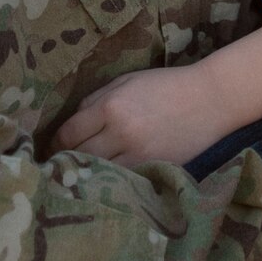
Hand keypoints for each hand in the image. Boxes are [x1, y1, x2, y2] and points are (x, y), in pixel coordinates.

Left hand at [54, 65, 223, 167]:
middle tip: (57, 165)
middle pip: (79, 155)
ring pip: (98, 172)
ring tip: (77, 175)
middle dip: (64, 160)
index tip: (50, 148)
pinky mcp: (154, 167)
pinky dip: (110, 179)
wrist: (210, 99)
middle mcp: (121, 132)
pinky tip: (104, 179)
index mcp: (111, 106)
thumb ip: (96, 99)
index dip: (54, 143)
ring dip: (85, 173)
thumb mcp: (127, 81)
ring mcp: (138, 154)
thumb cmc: (166, 85)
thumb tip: (73, 122)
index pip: (68, 133)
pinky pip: (122, 180)